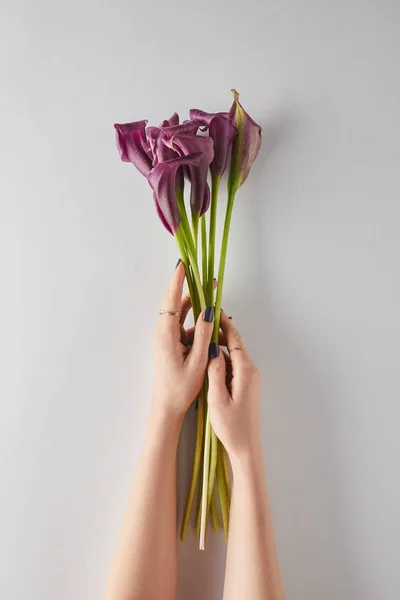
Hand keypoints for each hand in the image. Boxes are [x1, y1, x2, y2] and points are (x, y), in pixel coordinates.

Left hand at [152, 261, 213, 420]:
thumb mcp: (198, 360)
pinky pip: (182, 326)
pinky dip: (194, 322)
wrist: (167, 406)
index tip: (182, 264)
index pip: (171, 300)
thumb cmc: (181, 387)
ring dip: (193, 305)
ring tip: (209, 294)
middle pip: (174, 303)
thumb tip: (208, 309)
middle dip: (187, 286)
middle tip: (199, 272)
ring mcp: (165, 338)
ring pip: (180, 315)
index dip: (177, 281)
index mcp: (166, 334)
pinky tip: (208, 322)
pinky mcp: (169, 344)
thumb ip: (204, 334)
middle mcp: (163, 332)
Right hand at [207, 312, 260, 457]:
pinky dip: (220, 360)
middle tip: (200, 325)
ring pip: (232, 355)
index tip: (213, 310)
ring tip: (199, 341)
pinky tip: (207, 362)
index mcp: (245, 371)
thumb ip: (215, 371)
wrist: (246, 447)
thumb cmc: (232, 426)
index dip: (224, 323)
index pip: (234, 339)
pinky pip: (232, 366)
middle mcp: (250, 371)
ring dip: (217, 347)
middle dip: (218, 333)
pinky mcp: (245, 385)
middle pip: (233, 344)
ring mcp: (249, 378)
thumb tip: (211, 349)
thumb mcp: (217, 398)